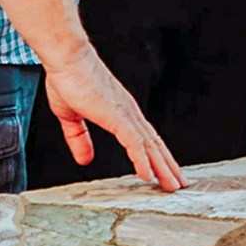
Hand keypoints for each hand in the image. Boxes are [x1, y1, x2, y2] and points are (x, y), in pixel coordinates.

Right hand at [42, 41, 185, 190]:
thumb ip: (79, 139)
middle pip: (154, 145)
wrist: (67, 60)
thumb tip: (85, 159)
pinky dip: (142, 160)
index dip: (157, 157)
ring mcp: (125, 115)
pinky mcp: (117, 116)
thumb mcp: (72, 118)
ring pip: (149, 146)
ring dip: (162, 167)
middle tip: (179, 184)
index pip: (146, 140)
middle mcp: (130, 114)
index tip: (166, 171)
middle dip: (167, 166)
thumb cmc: (70, 80)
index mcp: (122, 113)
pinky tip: (148, 174)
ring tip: (172, 185)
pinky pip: (134, 142)